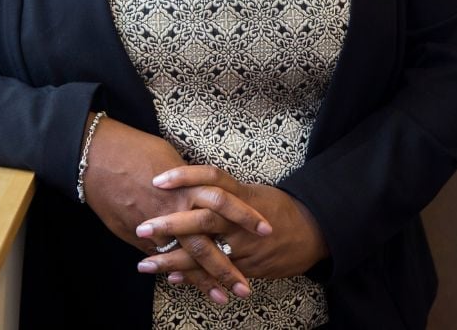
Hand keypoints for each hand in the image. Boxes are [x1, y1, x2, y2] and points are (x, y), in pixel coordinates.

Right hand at [81, 118, 269, 299]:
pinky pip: (161, 259)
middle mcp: (174, 208)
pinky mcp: (136, 236)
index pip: (224, 203)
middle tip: (248, 287)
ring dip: (205, 280)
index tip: (266, 231)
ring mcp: (155, 225)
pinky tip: (186, 287)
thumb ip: (186, 179)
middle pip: (208, 241)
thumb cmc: (134, 149)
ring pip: (185, 257)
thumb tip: (200, 187)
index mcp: (187, 184)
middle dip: (229, 266)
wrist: (96, 156)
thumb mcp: (168, 156)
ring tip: (224, 299)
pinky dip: (175, 273)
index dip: (245, 218)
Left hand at [136, 165, 328, 290]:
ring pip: (206, 251)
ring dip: (174, 260)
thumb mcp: (251, 190)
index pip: (210, 178)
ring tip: (146, 263)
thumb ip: (222, 191)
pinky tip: (173, 279)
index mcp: (240, 192)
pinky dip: (195, 277)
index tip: (157, 179)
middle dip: (171, 224)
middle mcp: (241, 217)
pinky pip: (218, 272)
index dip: (184, 177)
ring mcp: (245, 243)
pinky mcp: (249, 265)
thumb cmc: (277, 206)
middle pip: (203, 217)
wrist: (313, 231)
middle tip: (143, 226)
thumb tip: (188, 185)